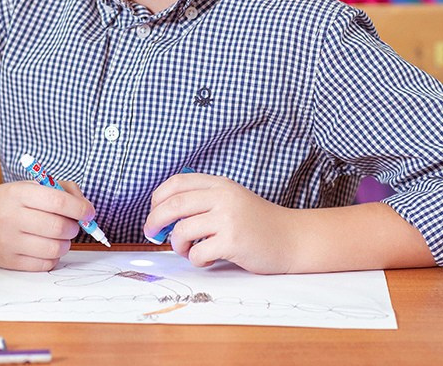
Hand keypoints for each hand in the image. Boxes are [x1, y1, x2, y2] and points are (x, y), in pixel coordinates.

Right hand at [0, 180, 91, 270]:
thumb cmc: (8, 202)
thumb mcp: (29, 186)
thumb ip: (61, 190)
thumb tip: (86, 208)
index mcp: (18, 193)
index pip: (58, 201)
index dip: (80, 208)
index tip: (89, 212)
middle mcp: (11, 217)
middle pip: (59, 227)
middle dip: (74, 227)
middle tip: (72, 225)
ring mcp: (8, 241)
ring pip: (55, 248)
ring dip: (66, 243)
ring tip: (60, 237)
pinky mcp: (8, 261)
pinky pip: (44, 265)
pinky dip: (54, 257)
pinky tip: (48, 248)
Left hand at [144, 173, 295, 273]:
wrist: (291, 238)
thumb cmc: (257, 223)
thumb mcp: (232, 200)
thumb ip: (203, 202)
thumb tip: (162, 218)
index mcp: (220, 184)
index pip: (177, 182)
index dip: (158, 198)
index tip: (154, 212)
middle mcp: (223, 197)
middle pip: (174, 205)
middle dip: (155, 221)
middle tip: (151, 233)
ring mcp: (228, 218)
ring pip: (182, 231)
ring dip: (177, 245)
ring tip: (188, 250)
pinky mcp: (233, 241)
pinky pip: (198, 252)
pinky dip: (196, 260)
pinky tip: (207, 259)